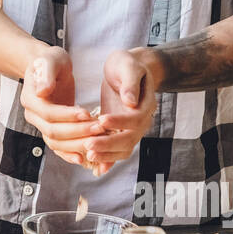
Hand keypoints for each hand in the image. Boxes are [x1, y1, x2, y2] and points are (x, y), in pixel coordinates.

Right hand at [21, 46, 111, 168]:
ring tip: (98, 141)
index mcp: (30, 98)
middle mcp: (32, 114)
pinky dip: (69, 154)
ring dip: (77, 144)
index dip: (68, 115)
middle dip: (77, 131)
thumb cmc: (52, 60)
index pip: (49, 113)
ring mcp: (40, 124)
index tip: (88, 113)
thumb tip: (42, 91)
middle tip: (100, 128)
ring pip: (56, 142)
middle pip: (53, 131)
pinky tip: (84, 159)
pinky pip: (58, 147)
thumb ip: (47, 73)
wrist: (50, 67)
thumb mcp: (51, 59)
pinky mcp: (51, 129)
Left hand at [87, 49, 158, 175]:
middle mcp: (141, 120)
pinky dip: (107, 159)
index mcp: (145, 104)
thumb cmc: (127, 65)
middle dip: (109, 144)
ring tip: (87, 155)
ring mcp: (131, 128)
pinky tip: (94, 168)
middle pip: (129, 138)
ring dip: (106, 154)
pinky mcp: (119, 131)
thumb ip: (130, 84)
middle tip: (89, 145)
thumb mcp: (128, 66)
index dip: (120, 121)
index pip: (135, 118)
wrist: (126, 70)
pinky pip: (115, 149)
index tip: (102, 120)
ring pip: (123, 148)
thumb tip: (130, 101)